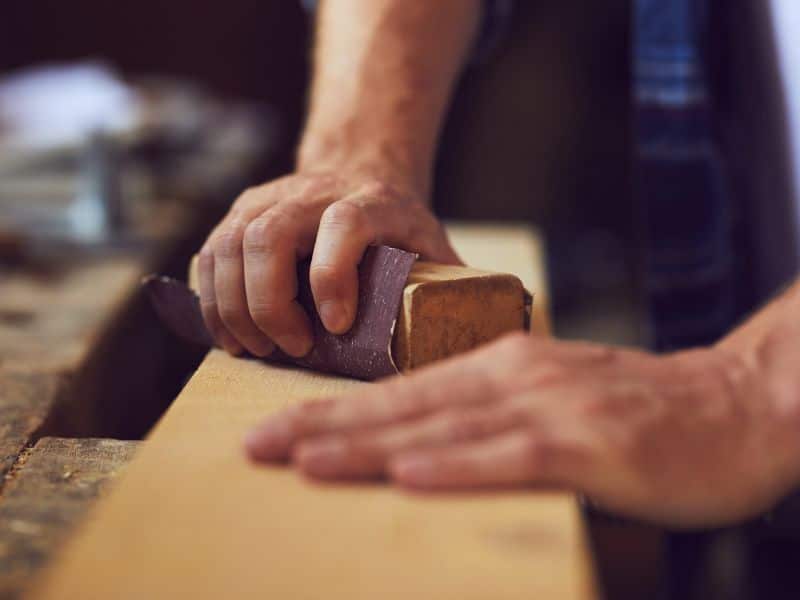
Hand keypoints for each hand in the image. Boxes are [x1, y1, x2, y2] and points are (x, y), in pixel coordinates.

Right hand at [197, 171, 458, 357]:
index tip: (336, 327)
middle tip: (292, 349)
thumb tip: (476, 343)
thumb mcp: (433, 245)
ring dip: (234, 309)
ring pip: (229, 246)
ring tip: (258, 350)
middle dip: (269, 305)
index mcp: (371, 200)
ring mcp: (267, 199)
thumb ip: (448, 285)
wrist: (358, 168)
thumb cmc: (398, 223)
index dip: (333, 275)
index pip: (344, 225)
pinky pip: (208, 255)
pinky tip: (230, 335)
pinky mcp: (239, 214)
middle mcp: (310, 193)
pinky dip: (211, 300)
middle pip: (267, 238)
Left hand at [244, 332, 799, 527]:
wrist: (732, 403)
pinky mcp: (590, 445)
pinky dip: (457, 466)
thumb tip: (427, 444)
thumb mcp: (553, 397)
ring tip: (302, 461)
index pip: (401, 392)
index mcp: (500, 367)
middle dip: (324, 426)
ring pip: (442, 429)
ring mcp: (550, 408)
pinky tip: (407, 474)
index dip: (335, 411)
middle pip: (403, 406)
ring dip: (368, 445)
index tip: (277, 430)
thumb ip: (493, 413)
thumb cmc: (637, 410)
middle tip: (256, 446)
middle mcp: (513, 378)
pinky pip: (512, 458)